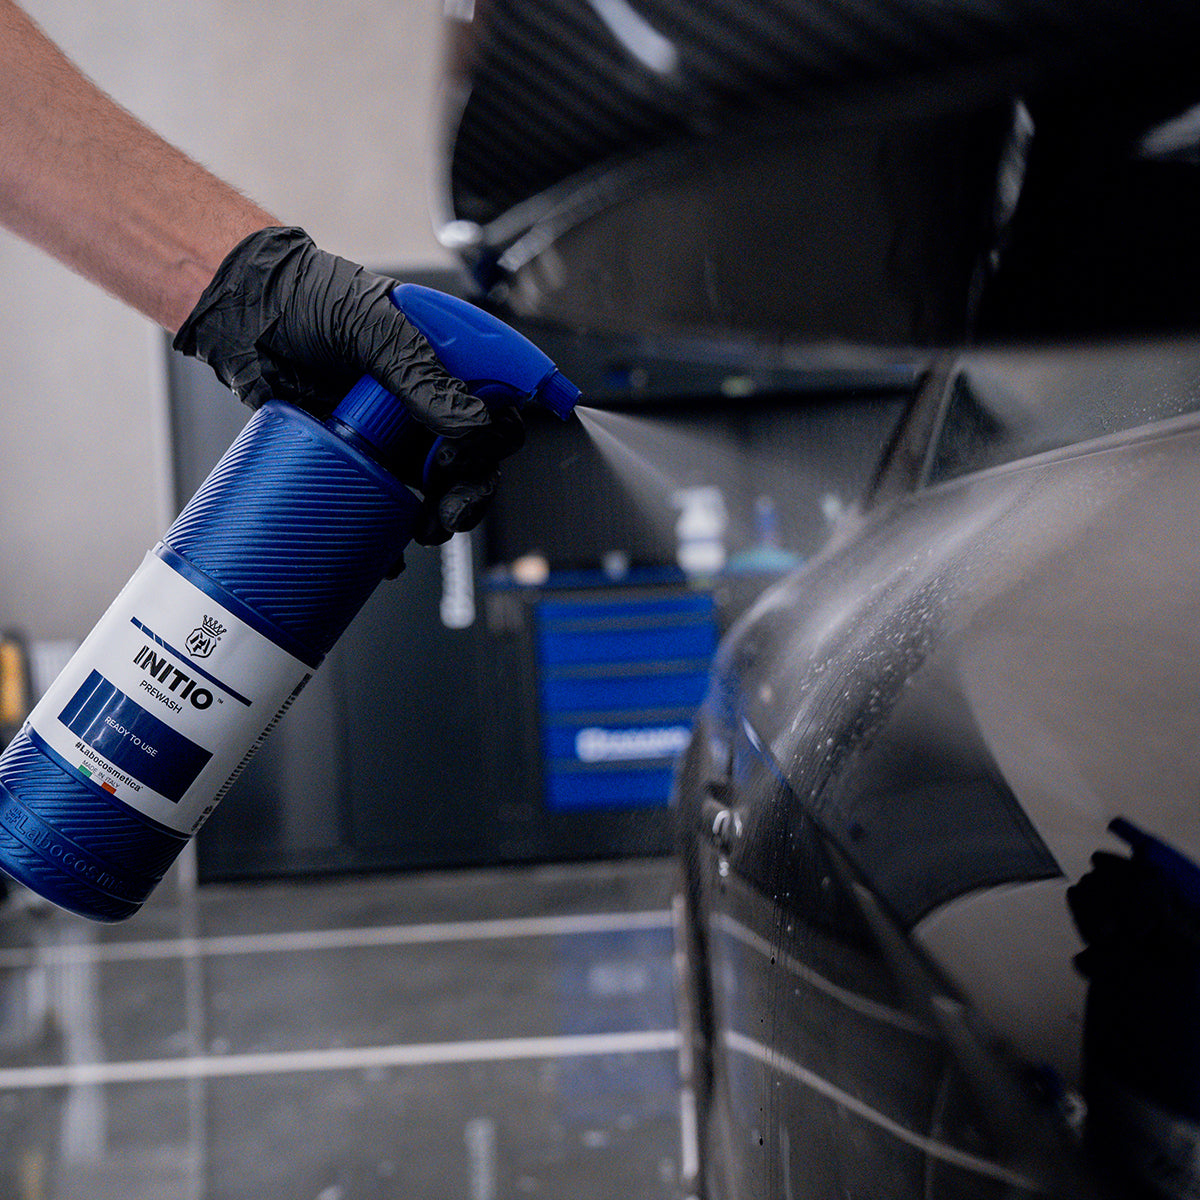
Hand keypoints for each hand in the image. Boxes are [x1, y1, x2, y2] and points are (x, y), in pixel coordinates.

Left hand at [173, 225, 519, 542]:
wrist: (242, 317)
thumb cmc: (305, 299)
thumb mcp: (369, 326)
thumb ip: (420, 373)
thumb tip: (468, 425)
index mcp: (448, 356)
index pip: (502, 399)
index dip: (500, 434)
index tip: (472, 454)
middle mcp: (430, 396)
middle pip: (478, 455)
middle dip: (473, 490)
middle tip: (449, 510)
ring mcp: (398, 430)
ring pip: (440, 486)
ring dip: (441, 516)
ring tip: (422, 531)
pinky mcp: (363, 456)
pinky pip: (389, 501)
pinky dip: (391, 534)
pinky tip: (389, 553)